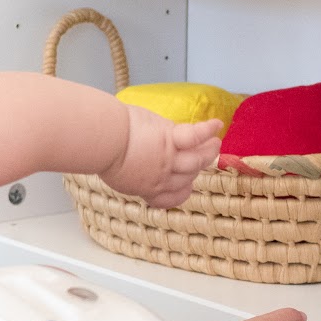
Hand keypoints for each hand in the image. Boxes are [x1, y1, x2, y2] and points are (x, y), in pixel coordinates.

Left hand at [100, 108, 221, 208]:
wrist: (102, 140)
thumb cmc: (102, 153)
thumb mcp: (119, 176)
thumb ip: (133, 175)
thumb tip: (133, 168)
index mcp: (149, 189)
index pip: (174, 197)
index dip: (181, 191)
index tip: (183, 184)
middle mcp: (163, 178)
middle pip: (189, 178)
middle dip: (196, 169)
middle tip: (202, 159)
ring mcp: (169, 159)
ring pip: (197, 159)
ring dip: (208, 151)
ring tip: (215, 143)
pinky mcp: (170, 139)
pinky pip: (194, 136)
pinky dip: (207, 130)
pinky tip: (218, 124)